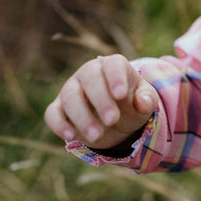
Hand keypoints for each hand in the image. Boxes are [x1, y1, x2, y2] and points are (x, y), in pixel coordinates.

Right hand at [44, 54, 158, 150]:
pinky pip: (52, 114)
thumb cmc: (131, 103)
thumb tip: (143, 103)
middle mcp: (88, 73)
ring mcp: (71, 89)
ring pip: (70, 97)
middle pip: (90, 78)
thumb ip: (147, 99)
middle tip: (112, 120)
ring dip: (82, 117)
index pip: (112, 65)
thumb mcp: (145, 101)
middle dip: (101, 100)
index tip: (121, 95)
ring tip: (97, 135)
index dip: (116, 78)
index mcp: (112, 66)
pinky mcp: (58, 108)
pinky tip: (70, 136)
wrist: (116, 120)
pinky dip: (59, 124)